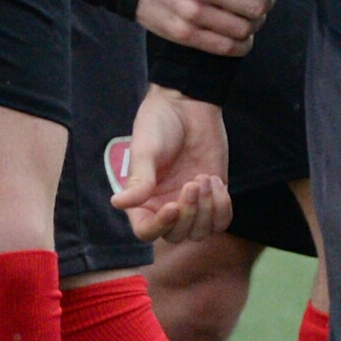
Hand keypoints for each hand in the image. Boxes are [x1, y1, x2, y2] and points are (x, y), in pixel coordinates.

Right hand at [108, 87, 234, 242]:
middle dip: (189, 214)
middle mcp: (165, 206)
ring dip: (206, 210)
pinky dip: (222, 207)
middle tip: (192, 182)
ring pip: (200, 232)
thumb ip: (138, 179)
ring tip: (204, 178)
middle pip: (176, 236)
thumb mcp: (146, 149)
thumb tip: (118, 203)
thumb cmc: (159, 123)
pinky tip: (216, 181)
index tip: (173, 206)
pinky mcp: (213, 196)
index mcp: (143, 200)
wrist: (188, 104)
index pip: (146, 231)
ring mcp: (191, 204)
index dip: (160, 226)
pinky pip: (221, 220)